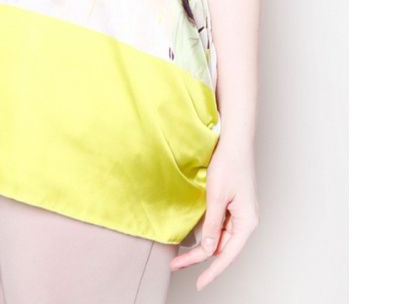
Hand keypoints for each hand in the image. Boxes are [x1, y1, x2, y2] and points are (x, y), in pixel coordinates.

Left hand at [169, 139, 258, 290]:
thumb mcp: (216, 197)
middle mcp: (245, 221)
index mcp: (246, 222)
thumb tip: (207, 249)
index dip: (212, 271)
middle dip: (199, 258)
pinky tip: (191, 236)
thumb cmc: (229, 164)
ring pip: (218, 237)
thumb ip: (212, 225)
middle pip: (221, 247)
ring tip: (180, 254)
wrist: (234, 140)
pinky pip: (218, 225)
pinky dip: (205, 232)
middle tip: (176, 265)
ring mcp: (238, 213)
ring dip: (201, 245)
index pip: (227, 255)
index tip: (199, 284)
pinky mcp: (231, 205)